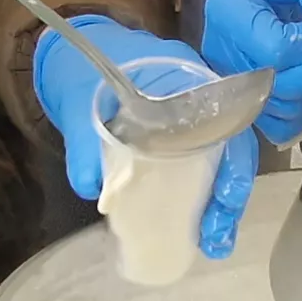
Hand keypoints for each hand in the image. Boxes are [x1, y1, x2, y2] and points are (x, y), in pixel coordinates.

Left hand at [33, 17, 259, 258]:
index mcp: (186, 79)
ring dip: (220, 203)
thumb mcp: (79, 102)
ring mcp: (189, 121)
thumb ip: (84, 142)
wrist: (67, 58)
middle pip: (232, 148)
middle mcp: (199, 99)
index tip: (226, 196)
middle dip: (231, 195)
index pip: (228, 120)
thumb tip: (94, 189)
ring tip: (213, 242)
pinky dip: (201, 199)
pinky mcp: (174, 141)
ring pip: (221, 162)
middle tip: (216, 236)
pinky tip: (194, 228)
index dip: (235, 161)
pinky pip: (199, 168)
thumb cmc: (80, 73)